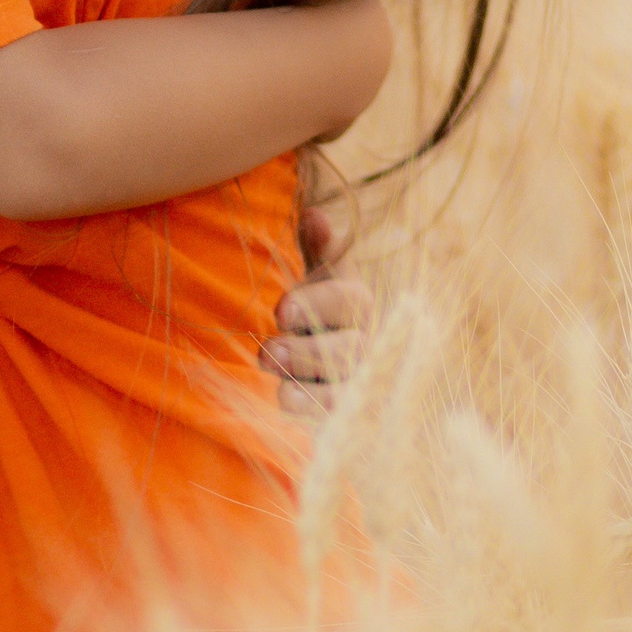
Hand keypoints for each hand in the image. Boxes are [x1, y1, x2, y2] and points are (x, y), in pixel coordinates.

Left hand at [264, 189, 372, 416]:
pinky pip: (336, 418)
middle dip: (308, 352)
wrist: (329, 365)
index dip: (319, 304)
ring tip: (282, 393)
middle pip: (348, 350)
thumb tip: (314, 213)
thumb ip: (319, 250)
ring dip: (312, 391)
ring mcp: (356, 383)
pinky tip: (288, 405)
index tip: (282, 310)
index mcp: (354, 305)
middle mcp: (361, 345)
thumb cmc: (321, 312)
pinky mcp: (344, 412)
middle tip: (270, 352)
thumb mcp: (320, 278)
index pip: (348, 301)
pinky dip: (314, 413)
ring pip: (345, 389)